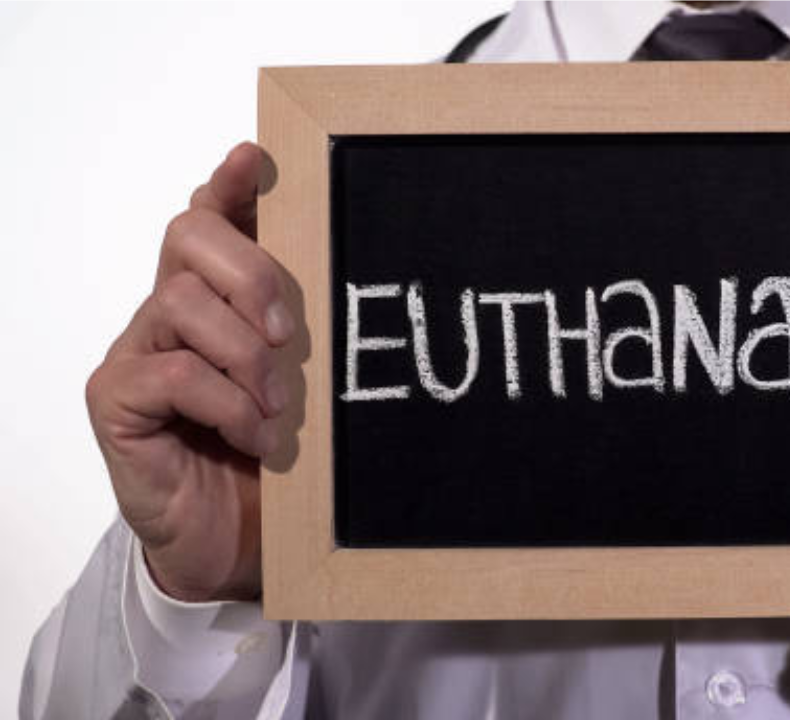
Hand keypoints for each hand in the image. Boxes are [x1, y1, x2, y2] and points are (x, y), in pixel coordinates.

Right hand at [86, 142, 291, 601]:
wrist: (235, 546)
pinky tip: (257, 437)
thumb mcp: (305, 388)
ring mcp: (136, 353)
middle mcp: (167, 313)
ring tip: (280, 407)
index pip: (211, 219)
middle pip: (190, 235)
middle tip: (291, 334)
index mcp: (215, 300)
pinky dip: (227, 402)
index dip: (232, 185)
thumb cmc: (272, 461)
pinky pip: (173, 371)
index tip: (259, 159)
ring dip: (246, 354)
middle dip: (251, 271)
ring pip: (182, 300)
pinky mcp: (117, 401)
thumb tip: (346, 280)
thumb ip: (305, 334)